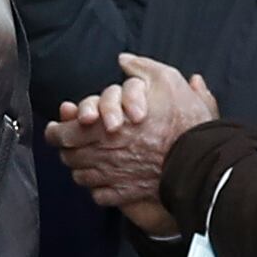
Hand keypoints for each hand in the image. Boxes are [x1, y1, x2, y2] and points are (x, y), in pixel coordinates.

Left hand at [52, 54, 213, 225]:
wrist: (200, 160)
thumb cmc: (182, 122)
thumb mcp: (166, 80)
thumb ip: (141, 67)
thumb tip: (124, 60)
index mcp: (100, 127)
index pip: (61, 133)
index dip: (56, 130)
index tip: (58, 126)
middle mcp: (101, 154)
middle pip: (67, 156)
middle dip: (66, 149)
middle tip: (70, 143)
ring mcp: (112, 177)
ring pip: (81, 177)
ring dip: (81, 168)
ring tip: (87, 161)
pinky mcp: (126, 194)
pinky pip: (99, 196)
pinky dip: (98, 189)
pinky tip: (105, 180)